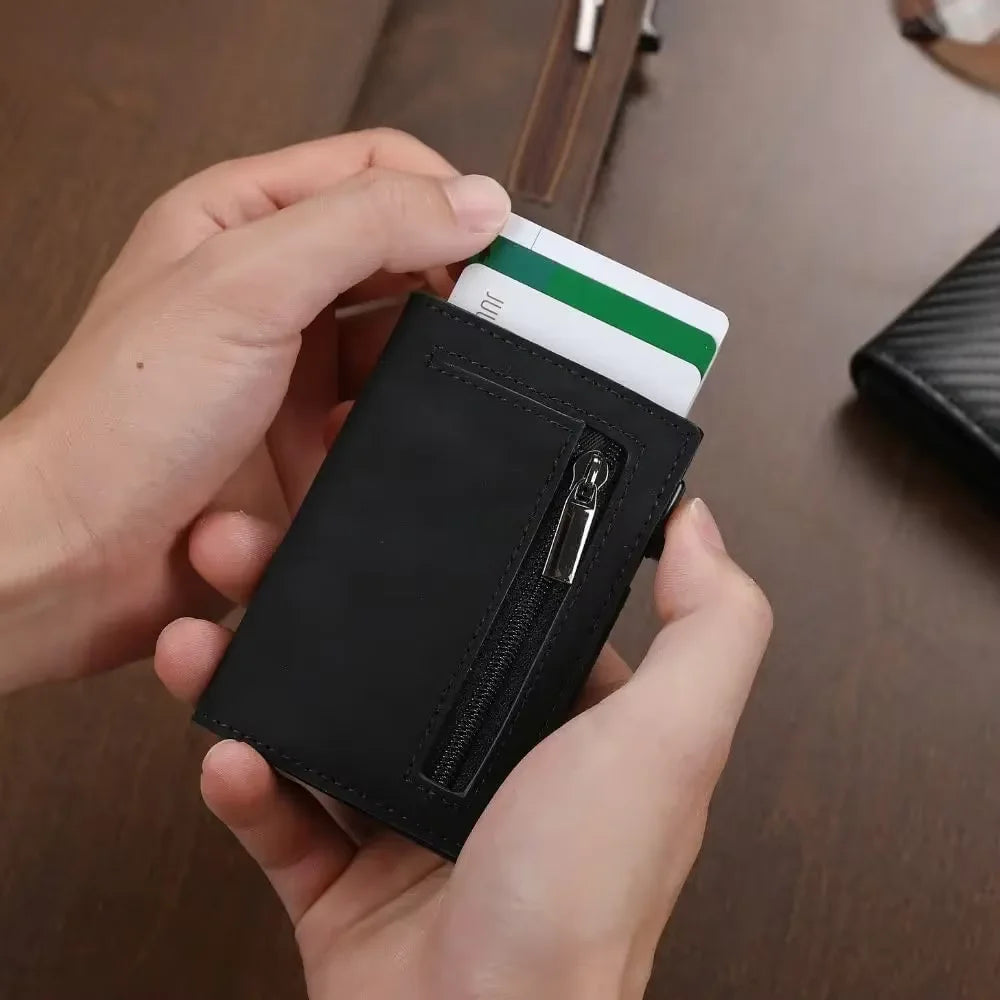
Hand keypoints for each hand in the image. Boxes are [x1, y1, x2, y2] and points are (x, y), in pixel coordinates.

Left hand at [0, 129, 510, 690]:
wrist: (77, 558)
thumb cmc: (120, 419)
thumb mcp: (244, 286)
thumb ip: (363, 227)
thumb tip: (473, 201)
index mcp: (243, 222)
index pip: (375, 172)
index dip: (445, 198)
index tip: (503, 247)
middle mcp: (273, 293)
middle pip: (399, 264)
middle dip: (445, 300)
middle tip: (490, 331)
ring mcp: (293, 374)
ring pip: (399, 358)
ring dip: (403, 390)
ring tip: (376, 413)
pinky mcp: (308, 446)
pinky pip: (380, 432)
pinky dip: (376, 449)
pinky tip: (341, 462)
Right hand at [155, 499, 771, 999]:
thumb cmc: (581, 910)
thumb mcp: (667, 745)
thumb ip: (706, 631)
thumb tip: (697, 525)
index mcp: (566, 725)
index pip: (504, 610)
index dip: (448, 552)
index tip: (387, 501)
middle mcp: (490, 769)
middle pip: (393, 657)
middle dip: (319, 602)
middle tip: (256, 551)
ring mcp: (409, 826)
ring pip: (321, 724)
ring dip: (258, 673)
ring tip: (205, 636)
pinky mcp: (342, 884)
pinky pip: (280, 815)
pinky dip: (247, 785)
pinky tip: (231, 756)